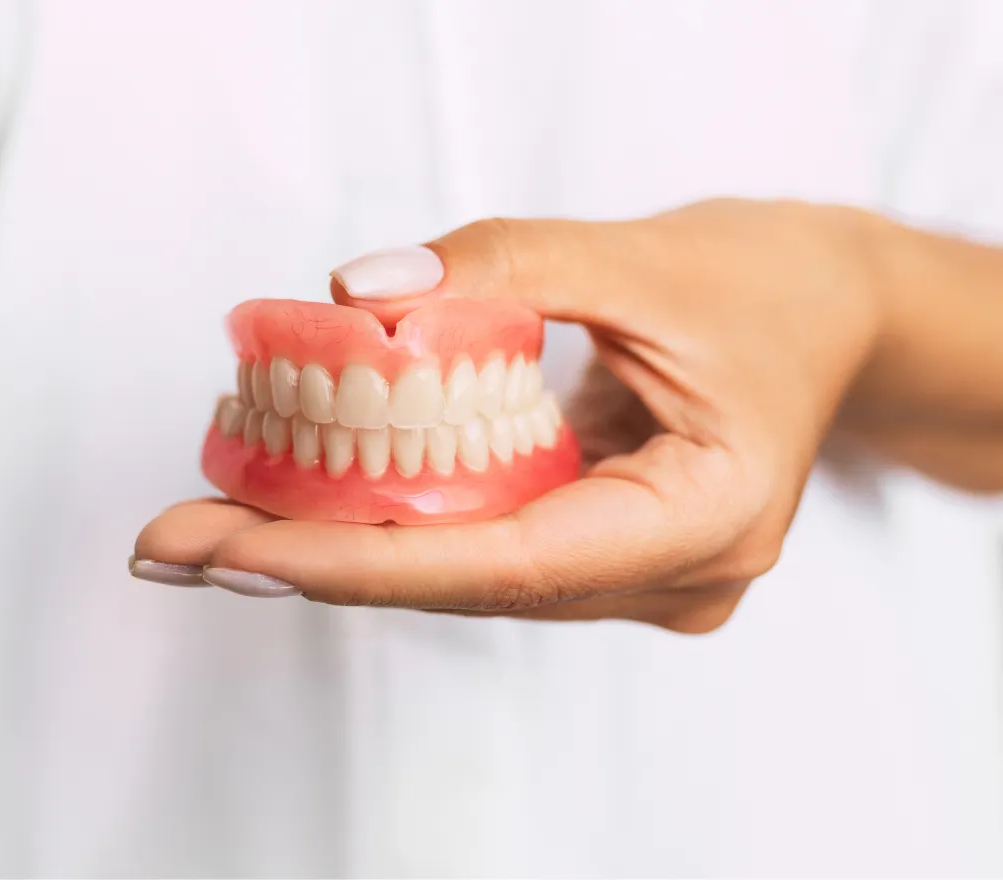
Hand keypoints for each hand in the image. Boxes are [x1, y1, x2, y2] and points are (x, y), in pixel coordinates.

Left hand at [134, 199, 886, 631]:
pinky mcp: (606, 551)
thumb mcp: (642, 254)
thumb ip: (503, 265)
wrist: (830, 315)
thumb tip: (356, 295)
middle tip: (175, 539)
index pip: (509, 565)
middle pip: (468, 583)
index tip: (234, 551)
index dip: (362, 562)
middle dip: (316, 560)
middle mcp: (669, 576)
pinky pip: (486, 546)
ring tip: (214, 518)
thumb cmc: (768, 286)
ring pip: (468, 575)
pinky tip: (307, 501)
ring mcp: (639, 575)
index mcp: (705, 520)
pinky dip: (397, 521)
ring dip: (344, 543)